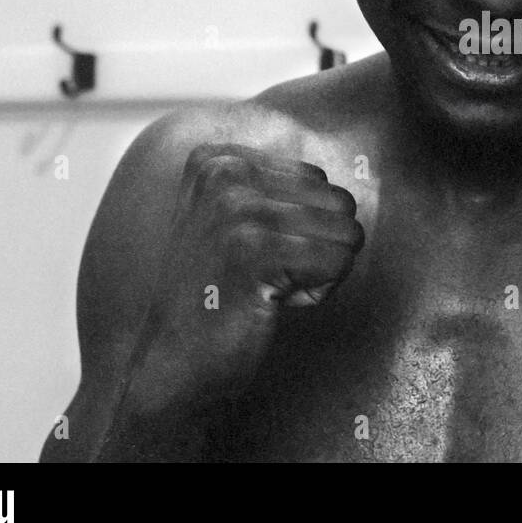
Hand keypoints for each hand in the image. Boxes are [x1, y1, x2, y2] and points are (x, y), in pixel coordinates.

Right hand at [120, 143, 363, 419]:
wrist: (172, 363)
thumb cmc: (216, 298)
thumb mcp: (234, 221)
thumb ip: (279, 190)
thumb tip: (349, 185)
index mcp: (218, 159)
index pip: (320, 180)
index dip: (303, 228)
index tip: (254, 255)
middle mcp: (225, 172)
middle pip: (339, 202)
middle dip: (317, 247)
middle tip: (264, 275)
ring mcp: (238, 208)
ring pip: (346, 232)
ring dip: (319, 271)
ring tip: (265, 287)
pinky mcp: (255, 249)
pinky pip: (339, 261)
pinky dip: (319, 291)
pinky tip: (271, 302)